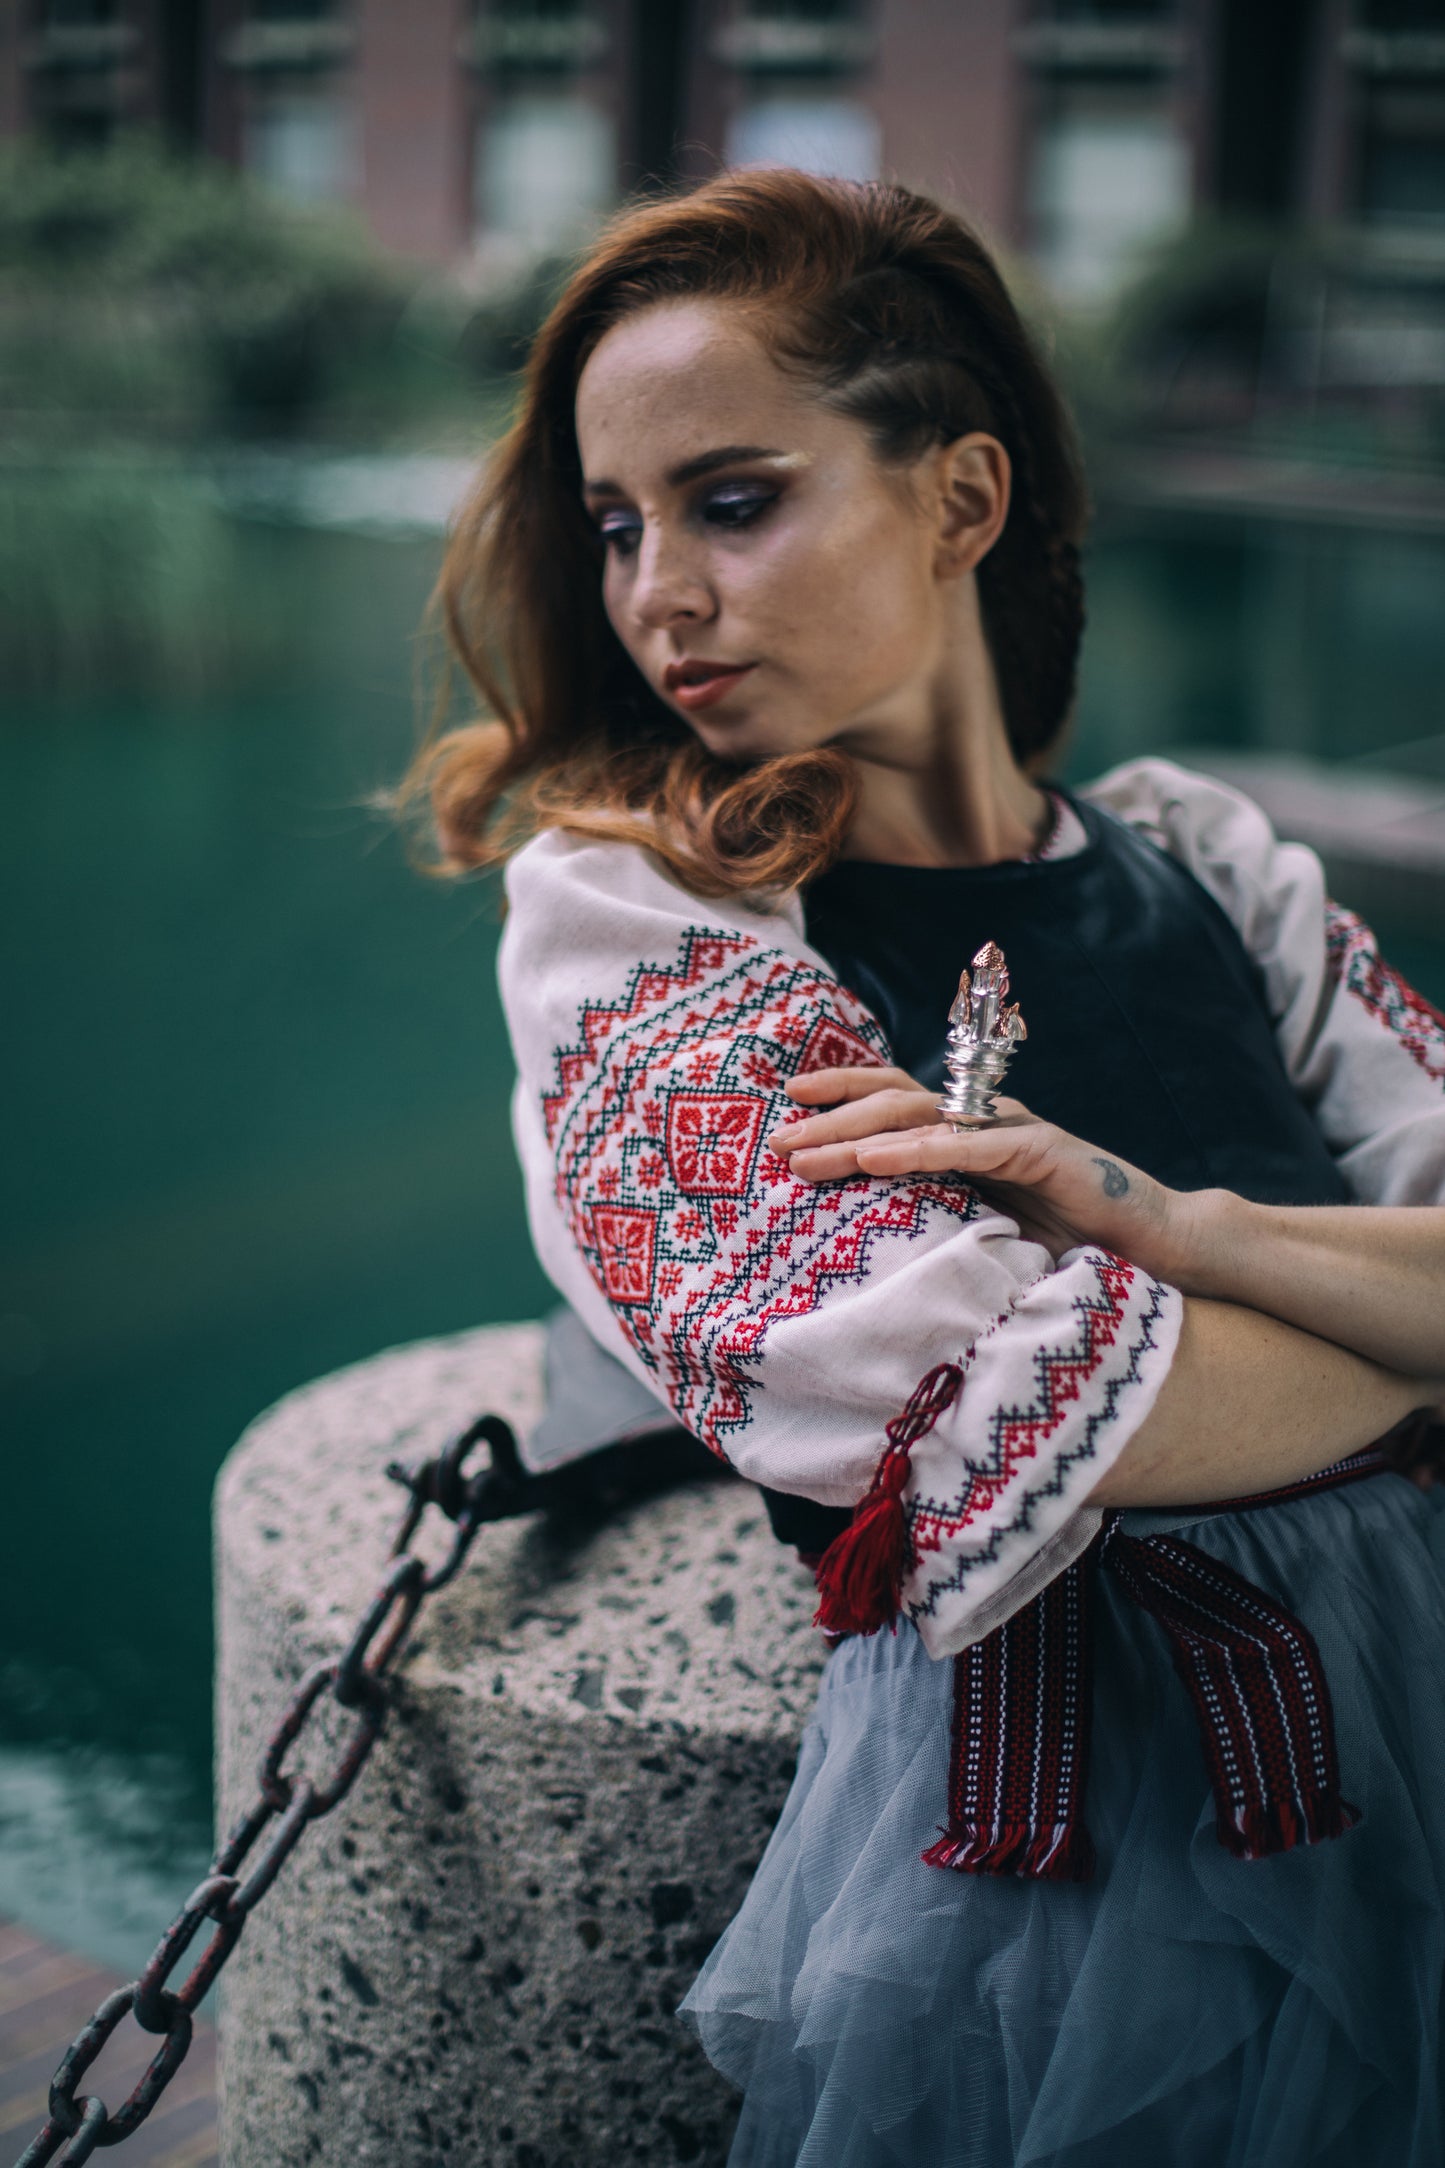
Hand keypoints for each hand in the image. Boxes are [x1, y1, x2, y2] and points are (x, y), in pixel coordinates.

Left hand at [769, 1067, 1195, 1277]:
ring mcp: (1014, 1130)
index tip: (785, 1109)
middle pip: (895, 1100)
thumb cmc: (1074, 1242)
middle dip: (831, 1115)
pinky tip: (876, 1158)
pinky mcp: (1042, 1152)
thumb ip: (942, 1224)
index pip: (894, 1101)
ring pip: (921, 1116)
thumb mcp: (990, 1231)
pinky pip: (969, 1146)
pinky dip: (919, 1148)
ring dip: (859, 1132)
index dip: (840, 1097)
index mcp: (970, 1134)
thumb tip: (875, 1250)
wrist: (1159, 1244)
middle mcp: (987, 1121)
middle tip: (776, 1137)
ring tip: (808, 1150)